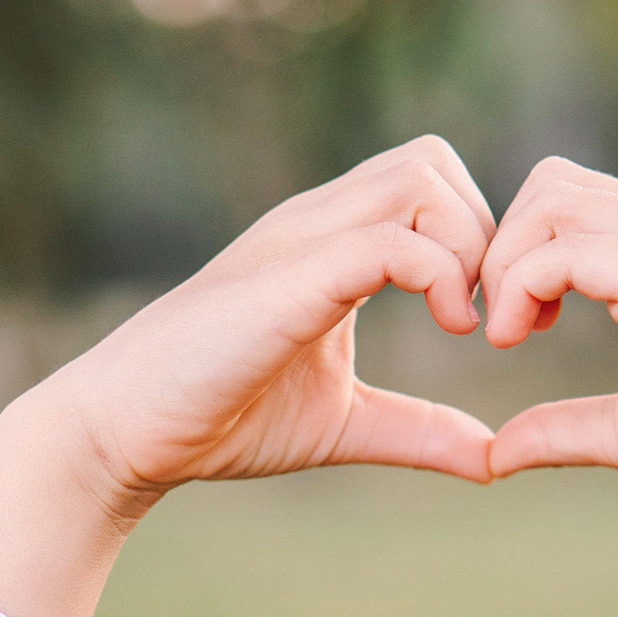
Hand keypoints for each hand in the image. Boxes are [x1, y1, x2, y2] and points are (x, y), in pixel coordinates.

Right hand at [43, 136, 496, 517]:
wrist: (124, 431)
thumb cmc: (222, 418)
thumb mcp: (345, 424)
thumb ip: (419, 431)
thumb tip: (493, 458)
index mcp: (331, 243)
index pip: (430, 181)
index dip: (480, 240)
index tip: (491, 321)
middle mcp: (316, 224)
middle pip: (432, 159)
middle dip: (484, 233)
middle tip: (486, 316)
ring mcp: (299, 243)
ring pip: (418, 178)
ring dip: (466, 246)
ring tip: (463, 322)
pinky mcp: (287, 280)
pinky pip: (387, 240)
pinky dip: (438, 275)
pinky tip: (447, 328)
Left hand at [481, 157, 617, 523]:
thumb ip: (563, 429)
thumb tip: (497, 453)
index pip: (564, 203)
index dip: (517, 255)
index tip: (514, 330)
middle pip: (550, 182)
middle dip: (502, 249)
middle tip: (506, 326)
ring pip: (553, 198)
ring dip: (507, 263)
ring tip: (511, 334)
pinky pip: (569, 249)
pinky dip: (524, 286)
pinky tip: (524, 340)